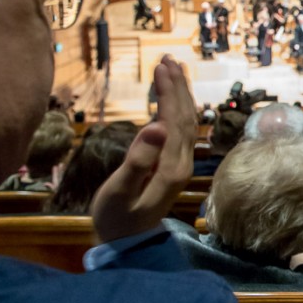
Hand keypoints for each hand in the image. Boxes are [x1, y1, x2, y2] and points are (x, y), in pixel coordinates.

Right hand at [91, 56, 197, 242]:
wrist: (126, 243)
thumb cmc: (117, 218)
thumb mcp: (121, 191)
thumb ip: (138, 160)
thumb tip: (156, 126)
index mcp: (172, 167)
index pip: (175, 120)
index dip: (169, 92)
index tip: (160, 67)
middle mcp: (182, 162)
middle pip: (185, 116)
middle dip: (177, 86)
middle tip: (166, 58)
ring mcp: (179, 164)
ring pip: (185, 121)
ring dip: (179, 94)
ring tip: (170, 68)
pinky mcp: (172, 165)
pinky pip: (179, 130)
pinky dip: (175, 108)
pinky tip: (169, 97)